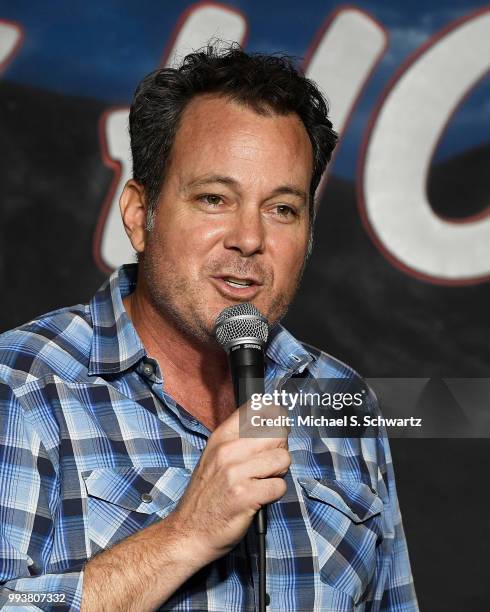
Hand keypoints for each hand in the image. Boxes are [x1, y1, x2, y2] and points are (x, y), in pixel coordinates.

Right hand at [168, 400, 289, 564]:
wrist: (188, 531)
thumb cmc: (207, 495)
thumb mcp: (215, 456)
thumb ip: (240, 439)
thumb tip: (276, 425)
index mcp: (222, 437)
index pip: (258, 409)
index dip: (276, 416)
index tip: (278, 425)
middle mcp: (228, 450)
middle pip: (278, 434)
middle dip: (280, 450)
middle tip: (269, 465)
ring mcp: (235, 472)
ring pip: (283, 459)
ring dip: (279, 474)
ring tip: (262, 482)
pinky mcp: (245, 495)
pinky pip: (279, 486)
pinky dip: (275, 494)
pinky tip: (260, 498)